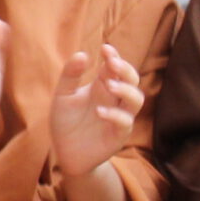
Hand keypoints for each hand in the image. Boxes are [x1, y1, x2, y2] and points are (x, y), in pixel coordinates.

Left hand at [49, 43, 143, 180]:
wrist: (64, 152)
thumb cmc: (65, 121)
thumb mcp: (62, 96)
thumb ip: (70, 76)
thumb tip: (82, 54)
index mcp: (102, 85)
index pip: (116, 67)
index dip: (114, 56)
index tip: (105, 49)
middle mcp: (114, 99)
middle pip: (132, 79)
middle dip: (125, 69)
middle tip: (112, 63)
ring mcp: (119, 116)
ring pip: (136, 100)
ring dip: (126, 90)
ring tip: (110, 85)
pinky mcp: (118, 135)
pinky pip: (125, 122)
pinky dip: (115, 115)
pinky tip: (99, 111)